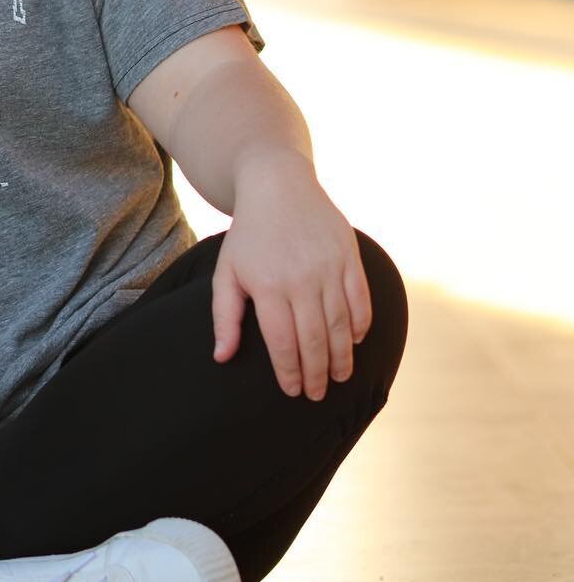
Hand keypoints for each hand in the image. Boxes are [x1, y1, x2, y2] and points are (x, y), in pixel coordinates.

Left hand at [210, 154, 372, 400]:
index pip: (283, 342)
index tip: (294, 391)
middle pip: (315, 339)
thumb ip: (225, 316)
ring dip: (342, 356)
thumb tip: (222, 357)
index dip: (290, 371)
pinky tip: (354, 341)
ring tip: (340, 377)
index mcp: (267, 286)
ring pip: (341, 325)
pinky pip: (360, 300)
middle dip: (318, 373)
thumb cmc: (249, 236)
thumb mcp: (227, 272)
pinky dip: (360, 324)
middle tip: (319, 395)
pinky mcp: (348, 257)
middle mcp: (300, 279)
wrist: (278, 187)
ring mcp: (328, 267)